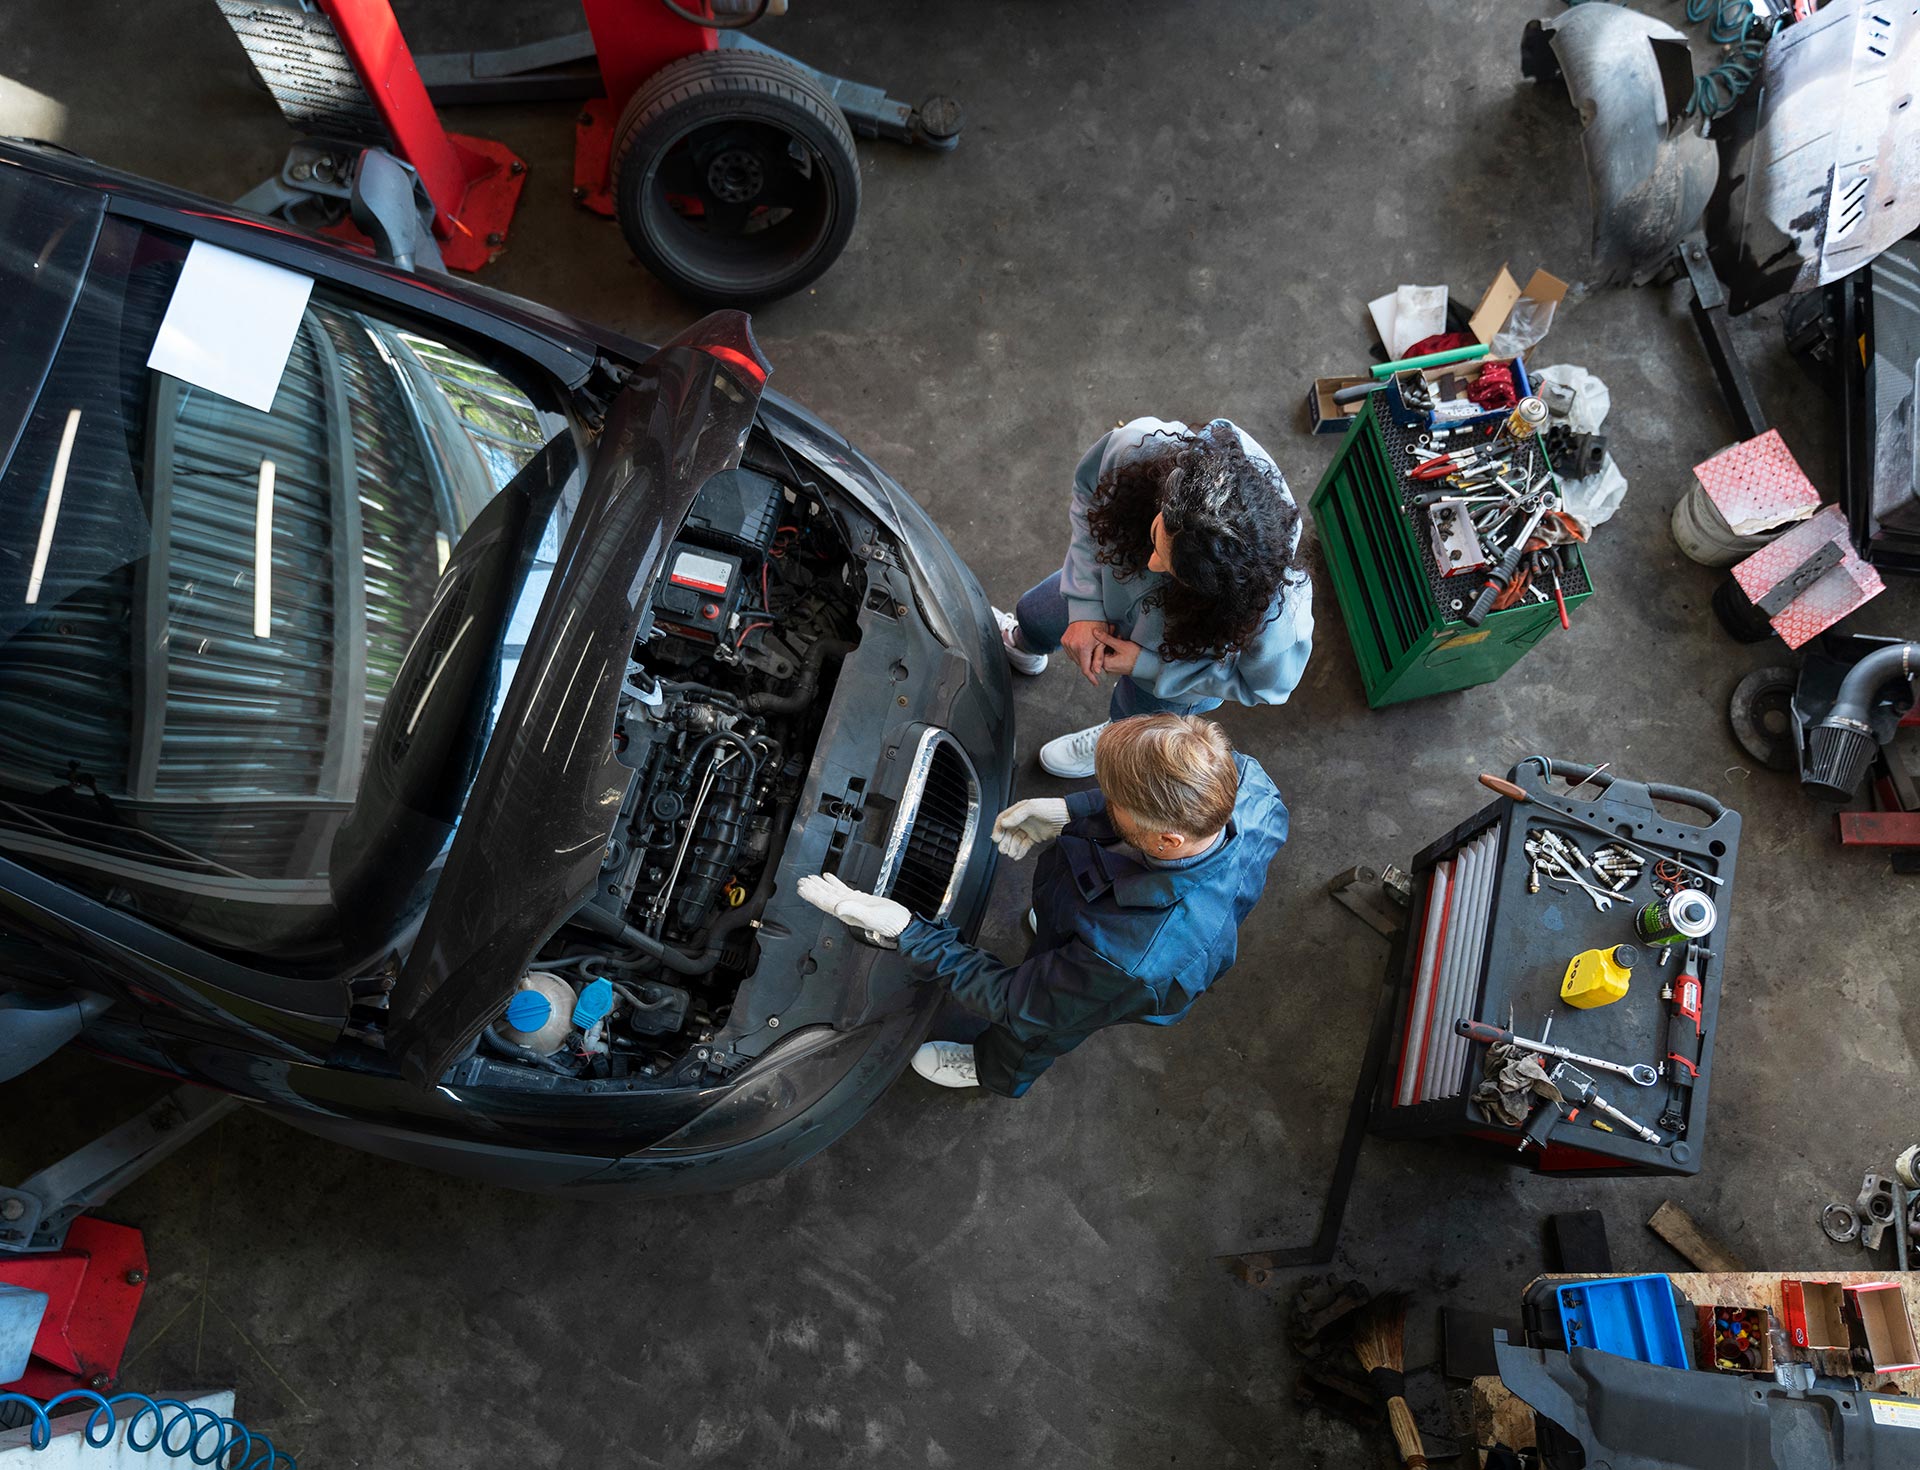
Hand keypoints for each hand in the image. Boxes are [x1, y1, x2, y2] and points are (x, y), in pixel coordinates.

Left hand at [796, 872, 911, 944]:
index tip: (803, 888)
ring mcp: (853, 904)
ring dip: (821, 885)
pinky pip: (843, 889)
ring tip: (811, 878)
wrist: (901, 923)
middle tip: (802, 881)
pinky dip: (834, 882)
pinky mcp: (861, 899)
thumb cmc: (890, 922)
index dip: (812, 895)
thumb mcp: (871, 916)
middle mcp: (847, 909)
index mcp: (847, 913)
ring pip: (832, 892)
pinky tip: (829, 877)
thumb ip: (854, 910)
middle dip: (813, 889)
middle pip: (825, 897)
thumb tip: (837, 907)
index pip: (824, 902)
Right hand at [991, 797, 1069, 858]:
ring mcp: (1029, 829)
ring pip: (1015, 840)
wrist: (1069, 816)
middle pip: (1008, 832)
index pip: (1003, 819)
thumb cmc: (1052, 808)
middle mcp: (1023, 819)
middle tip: (1003, 850)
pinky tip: (1017, 856)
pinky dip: (1020, 851)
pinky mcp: (1036, 837)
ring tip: (1011, 854)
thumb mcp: (1032, 807)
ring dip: (1012, 848)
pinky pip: (1024, 845)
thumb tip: (1004, 822)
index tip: (996, 838)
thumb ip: (1017, 815)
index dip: (998, 829)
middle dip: (1004, 842)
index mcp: (1019, 810)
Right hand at [1060, 620, 1111, 684]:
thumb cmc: (1098, 624)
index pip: (1086, 669)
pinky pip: (1070, 652)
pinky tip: (1083, 648)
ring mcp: (1066, 643)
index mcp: (1083, 648)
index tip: (1096, 683)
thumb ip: (1099, 658)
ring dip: (1082, 660)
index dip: (1091, 678)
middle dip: (1088, 666)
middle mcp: (1072, 646)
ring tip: (1090, 652)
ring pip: (1074, 659)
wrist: (1087, 611)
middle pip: (1080, 664)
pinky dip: (1076, 654)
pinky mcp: (1063, 640)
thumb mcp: (1102, 642)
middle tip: (1096, 662)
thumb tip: (1097, 671)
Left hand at [1092, 630, 1141, 676]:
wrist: (1148, 664)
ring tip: (1119, 636)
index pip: (1098, 648)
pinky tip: (1121, 642)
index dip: (1102, 637)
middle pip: (1104, 650)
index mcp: (1106, 664)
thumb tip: (1095, 632)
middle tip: (1112, 630)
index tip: (1106, 629)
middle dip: (1108, 639)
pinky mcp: (1118, 665)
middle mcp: (1108, 667)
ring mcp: (1113, 667)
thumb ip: (1106, 638)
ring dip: (1112, 642)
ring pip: (1109, 651)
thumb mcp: (1120, 645)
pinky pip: (1113, 655)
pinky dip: (1116, 648)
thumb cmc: (1136, 657)